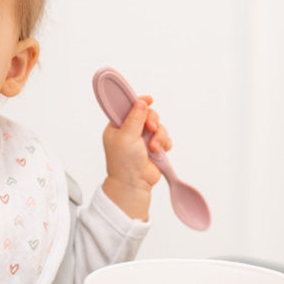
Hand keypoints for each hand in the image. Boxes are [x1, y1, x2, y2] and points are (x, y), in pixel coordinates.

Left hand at [101, 96, 171, 220]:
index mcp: (117, 126)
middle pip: (148, 114)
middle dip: (153, 121)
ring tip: (153, 148)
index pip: (128, 107)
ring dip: (159, 135)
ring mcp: (143, 139)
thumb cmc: (123, 163)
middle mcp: (130, 131)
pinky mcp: (154, 147)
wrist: (134, 184)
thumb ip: (134, 118)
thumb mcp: (126, 136)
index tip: (149, 100)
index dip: (139, 102)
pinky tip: (159, 151)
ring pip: (159, 126)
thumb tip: (141, 102)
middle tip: (151, 129)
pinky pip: (165, 137)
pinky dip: (164, 143)